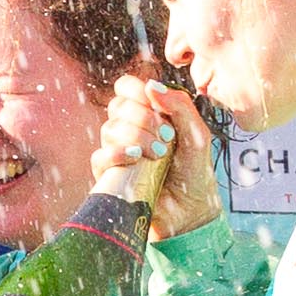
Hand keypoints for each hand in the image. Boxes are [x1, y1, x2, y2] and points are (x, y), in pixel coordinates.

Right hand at [93, 76, 221, 239]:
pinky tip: (135, 157)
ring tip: (159, 154)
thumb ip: (179, 106)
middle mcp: (129, 130)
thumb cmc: (194, 172)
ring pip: (109, 129)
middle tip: (166, 136)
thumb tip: (151, 85)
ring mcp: (117, 152)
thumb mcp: (196, 134)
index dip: (133, 88)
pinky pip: (99, 157)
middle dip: (143, 118)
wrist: (190, 210)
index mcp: (148, 115)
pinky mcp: (109, 176)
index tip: (150, 99)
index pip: (126, 88)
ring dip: (136, 137)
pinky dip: (116, 153)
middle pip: (118, 106)